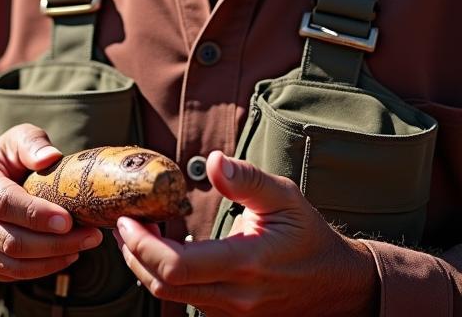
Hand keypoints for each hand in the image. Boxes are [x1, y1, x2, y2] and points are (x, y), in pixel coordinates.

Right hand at [0, 123, 102, 281]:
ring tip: (83, 246)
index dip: (37, 215)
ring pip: (12, 264)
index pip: (4, 203)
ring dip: (52, 259)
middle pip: (10, 240)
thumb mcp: (15, 139)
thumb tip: (50, 157)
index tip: (68, 219)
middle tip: (91, 236)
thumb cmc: (4, 158)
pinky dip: (42, 269)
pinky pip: (12, 274)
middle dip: (54, 242)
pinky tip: (65, 255)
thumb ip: (32, 143)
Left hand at [114, 151, 378, 315]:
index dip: (141, 244)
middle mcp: (236, 295)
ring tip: (141, 230)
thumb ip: (247, 179)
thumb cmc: (308, 235)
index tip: (127, 217)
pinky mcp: (230, 314)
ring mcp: (233, 310)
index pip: (177, 267)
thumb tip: (215, 161)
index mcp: (246, 263)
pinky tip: (165, 247)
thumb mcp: (284, 196)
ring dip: (146, 265)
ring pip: (171, 296)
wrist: (339, 285)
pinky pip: (187, 299)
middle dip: (134, 253)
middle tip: (125, 221)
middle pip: (164, 285)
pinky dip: (165, 275)